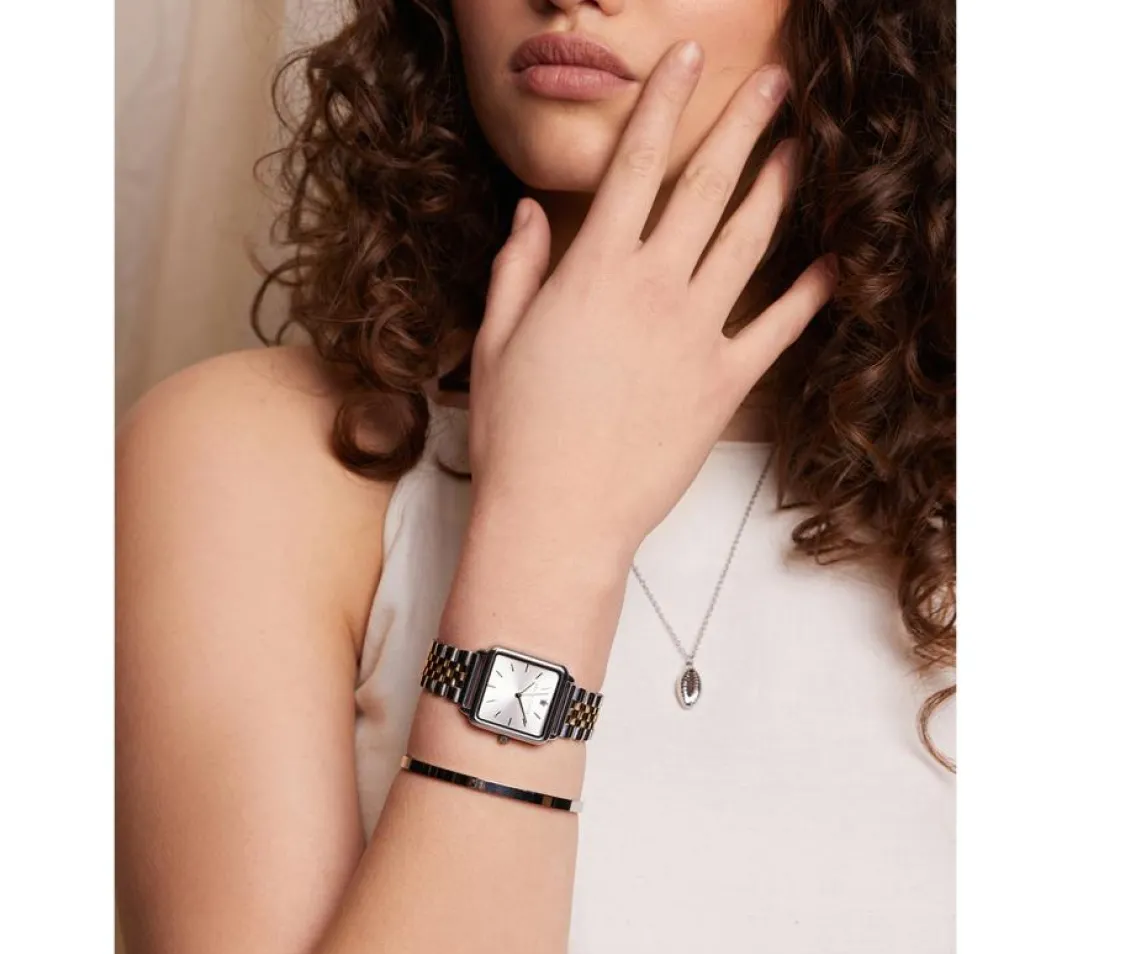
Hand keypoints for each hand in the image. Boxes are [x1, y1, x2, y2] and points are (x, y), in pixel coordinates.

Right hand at [466, 40, 834, 564]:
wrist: (557, 516)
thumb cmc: (515, 434)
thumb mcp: (496, 341)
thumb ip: (517, 268)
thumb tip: (530, 213)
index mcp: (592, 270)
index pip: (634, 164)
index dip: (662, 102)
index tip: (684, 59)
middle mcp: (652, 289)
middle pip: (706, 187)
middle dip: (743, 125)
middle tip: (775, 83)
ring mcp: (695, 335)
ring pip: (749, 243)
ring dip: (779, 189)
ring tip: (802, 150)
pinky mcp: (723, 385)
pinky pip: (777, 328)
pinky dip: (809, 295)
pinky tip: (834, 264)